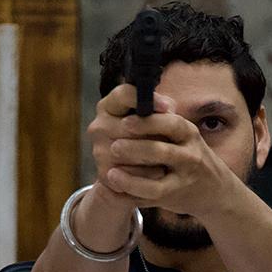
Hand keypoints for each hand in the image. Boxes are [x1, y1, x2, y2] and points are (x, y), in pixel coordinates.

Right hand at [87, 83, 170, 209]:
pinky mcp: (106, 174)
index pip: (123, 94)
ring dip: (155, 153)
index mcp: (109, 107)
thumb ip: (161, 111)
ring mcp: (100, 151)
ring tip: (168, 157)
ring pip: (134, 149)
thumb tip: (167, 108)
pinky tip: (160, 172)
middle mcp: (99, 127)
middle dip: (156, 132)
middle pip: (132, 124)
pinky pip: (135, 172)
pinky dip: (150, 172)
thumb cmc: (149, 140)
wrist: (134, 176)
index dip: (146, 99)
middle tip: (173, 139)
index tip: (168, 107)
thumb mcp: (156, 121)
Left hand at [88, 84, 234, 219]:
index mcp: (188, 133)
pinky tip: (117, 186)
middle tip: (113, 146)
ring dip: (131, 176)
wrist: (214, 188)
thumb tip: (131, 100)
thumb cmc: (187, 153)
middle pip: (161, 151)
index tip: (125, 122)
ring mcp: (184, 178)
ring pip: (156, 178)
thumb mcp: (181, 133)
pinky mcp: (175, 196)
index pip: (170, 123)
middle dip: (135, 149)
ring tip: (111, 172)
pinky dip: (132, 191)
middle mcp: (190, 154)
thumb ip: (159, 119)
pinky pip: (151, 195)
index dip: (147, 122)